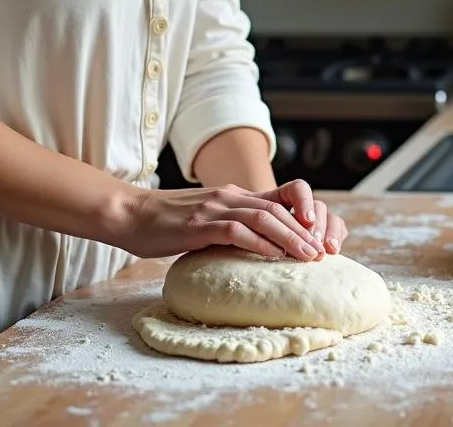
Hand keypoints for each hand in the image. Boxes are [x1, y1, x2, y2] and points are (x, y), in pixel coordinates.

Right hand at [114, 180, 339, 260]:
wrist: (130, 214)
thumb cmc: (166, 222)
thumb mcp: (205, 219)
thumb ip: (229, 225)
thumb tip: (255, 248)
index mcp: (232, 195)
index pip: (277, 200)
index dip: (301, 215)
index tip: (317, 238)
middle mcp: (228, 197)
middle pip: (276, 209)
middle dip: (303, 231)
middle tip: (321, 253)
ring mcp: (214, 208)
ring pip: (263, 218)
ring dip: (289, 238)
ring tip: (307, 256)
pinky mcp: (199, 225)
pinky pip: (236, 231)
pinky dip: (258, 242)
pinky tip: (272, 256)